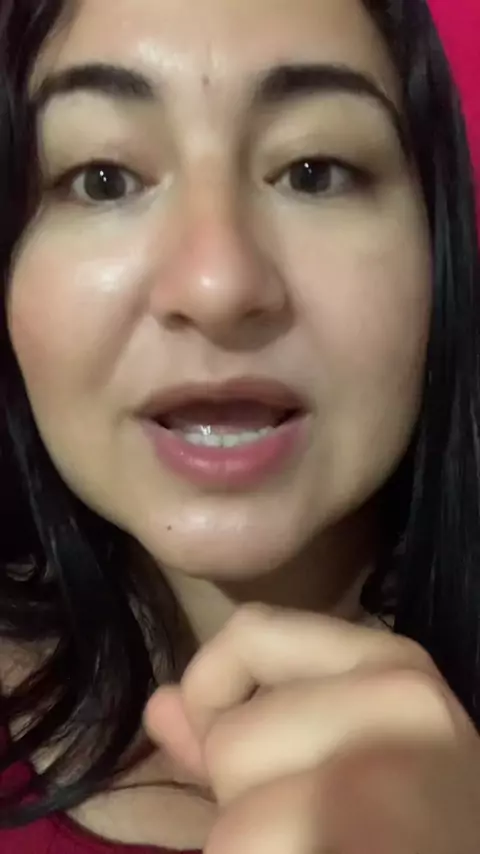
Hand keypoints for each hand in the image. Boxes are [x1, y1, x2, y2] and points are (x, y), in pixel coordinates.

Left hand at [144, 604, 479, 853]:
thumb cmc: (413, 820)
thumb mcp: (347, 753)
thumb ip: (252, 727)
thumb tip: (160, 705)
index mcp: (393, 666)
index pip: (251, 631)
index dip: (213, 688)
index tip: (230, 745)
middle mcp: (400, 703)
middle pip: (232, 740)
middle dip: (247, 798)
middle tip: (317, 823)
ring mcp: (388, 777)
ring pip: (237, 819)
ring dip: (254, 847)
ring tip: (326, 845)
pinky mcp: (365, 835)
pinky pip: (241, 852)